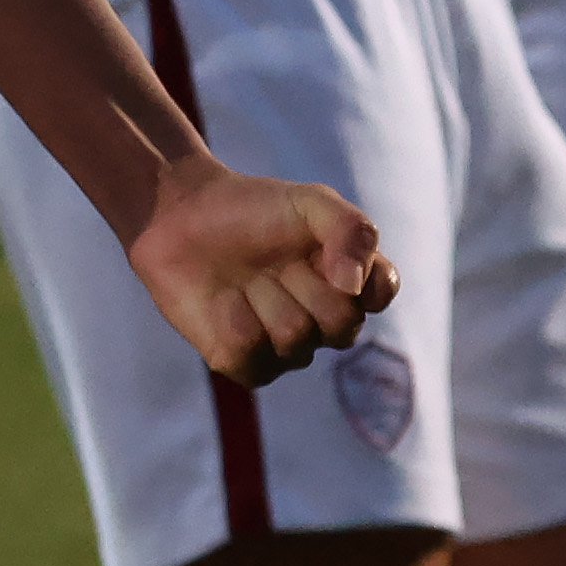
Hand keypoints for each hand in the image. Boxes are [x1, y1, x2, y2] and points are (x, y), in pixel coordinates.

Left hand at [127, 159, 394, 388]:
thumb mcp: (312, 202)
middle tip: (275, 260)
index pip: (381, 293)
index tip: (321, 247)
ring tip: (245, 278)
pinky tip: (222, 302)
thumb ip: (351, 231)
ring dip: (264, 299)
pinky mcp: (244, 363)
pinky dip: (232, 322)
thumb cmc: (252, 209)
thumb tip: (352, 287)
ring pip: (295, 340)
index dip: (357, 274)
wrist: (183, 215)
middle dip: (304, 285)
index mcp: (349, 279)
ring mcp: (286, 348)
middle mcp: (324, 320)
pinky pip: (252, 359)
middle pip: (343, 326)